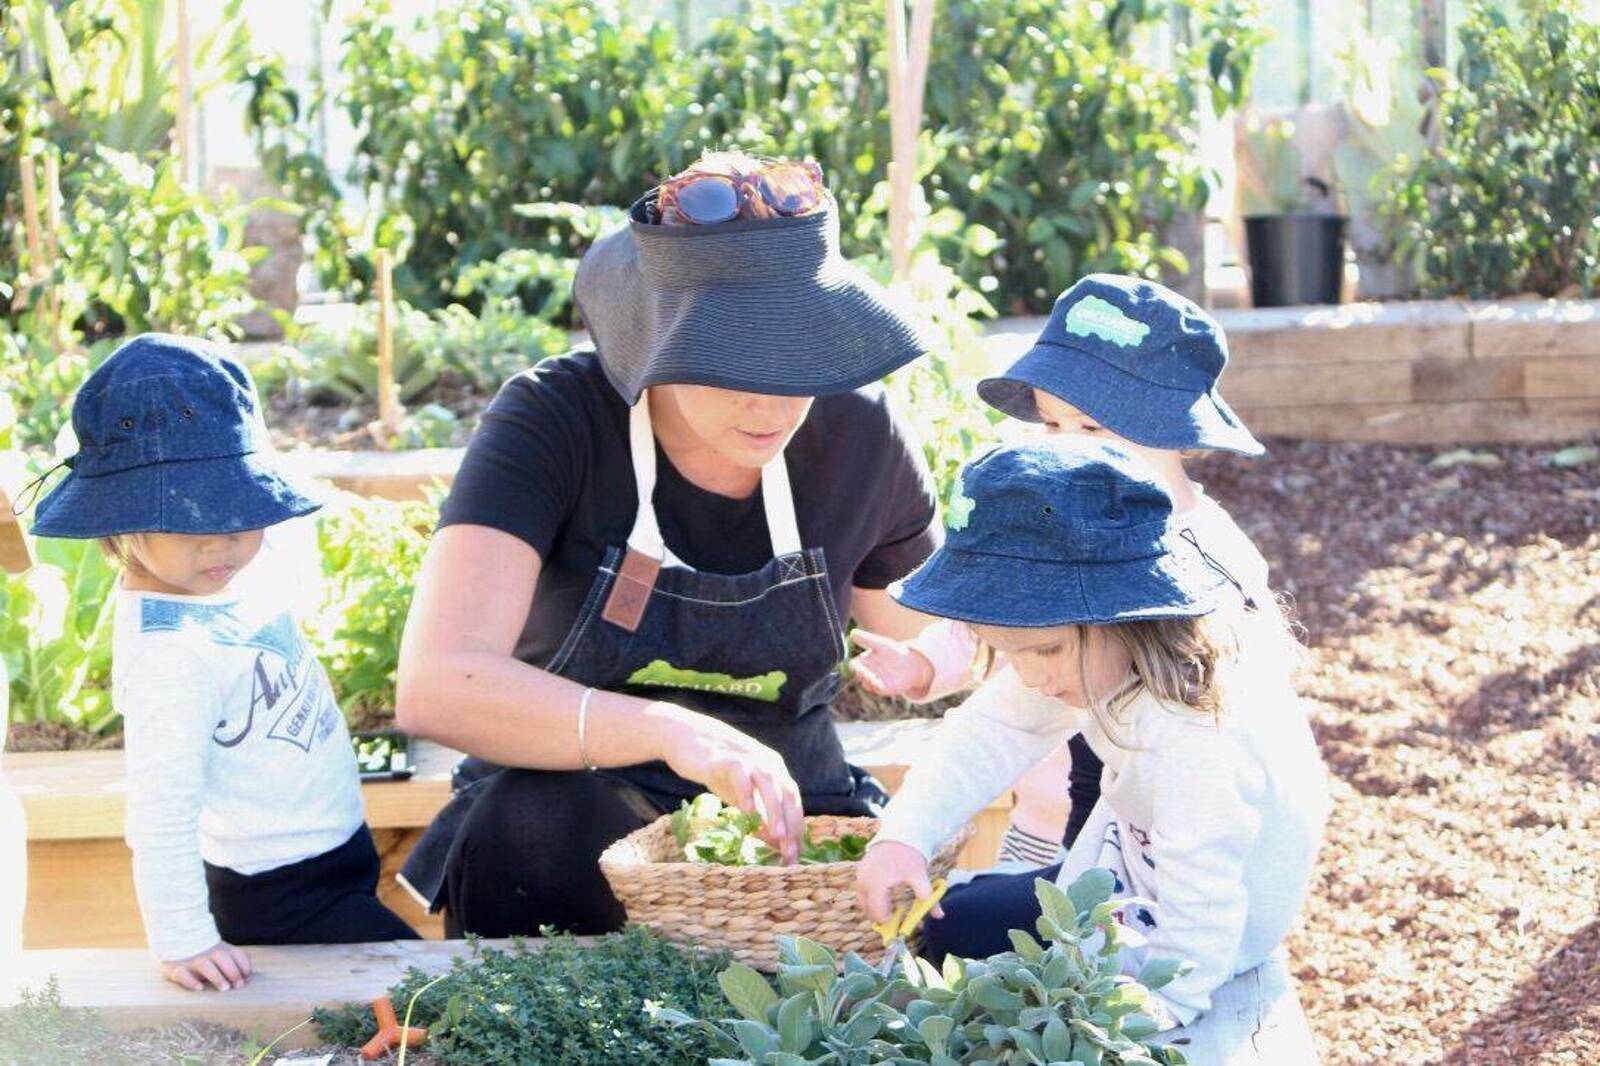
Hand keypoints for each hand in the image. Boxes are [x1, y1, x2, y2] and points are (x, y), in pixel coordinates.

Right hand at [162, 941, 252, 991]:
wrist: (175, 945)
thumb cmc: (206, 958)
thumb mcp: (222, 956)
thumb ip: (235, 963)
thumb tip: (247, 978)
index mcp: (221, 949)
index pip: (236, 954)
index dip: (244, 964)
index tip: (247, 977)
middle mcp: (207, 953)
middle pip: (222, 957)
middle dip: (232, 971)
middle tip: (238, 985)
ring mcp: (191, 960)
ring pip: (204, 965)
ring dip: (216, 976)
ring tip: (224, 988)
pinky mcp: (175, 969)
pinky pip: (181, 974)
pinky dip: (190, 981)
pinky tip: (199, 988)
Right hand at [657, 707, 804, 864]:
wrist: (687, 739)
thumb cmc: (717, 770)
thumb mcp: (741, 797)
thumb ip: (759, 816)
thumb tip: (776, 844)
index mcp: (776, 771)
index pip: (792, 802)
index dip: (795, 828)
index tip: (794, 857)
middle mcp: (768, 763)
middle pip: (787, 794)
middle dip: (791, 824)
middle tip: (790, 853)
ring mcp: (750, 758)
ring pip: (770, 784)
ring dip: (775, 811)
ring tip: (778, 836)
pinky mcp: (729, 758)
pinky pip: (742, 776)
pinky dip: (747, 794)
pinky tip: (746, 813)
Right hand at [849, 629, 934, 699]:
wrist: (910, 662)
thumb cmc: (894, 651)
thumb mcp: (881, 644)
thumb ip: (866, 639)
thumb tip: (852, 632)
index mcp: (864, 661)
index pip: (853, 665)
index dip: (854, 666)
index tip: (857, 665)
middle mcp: (868, 672)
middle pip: (858, 675)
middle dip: (861, 674)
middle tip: (865, 672)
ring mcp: (875, 681)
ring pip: (866, 684)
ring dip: (868, 681)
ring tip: (871, 678)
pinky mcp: (884, 688)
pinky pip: (877, 690)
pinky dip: (876, 687)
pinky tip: (877, 683)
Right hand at [855, 840, 943, 923]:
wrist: (899, 834)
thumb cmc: (910, 857)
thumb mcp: (920, 877)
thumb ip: (928, 898)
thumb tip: (940, 916)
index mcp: (878, 885)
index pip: (878, 913)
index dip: (888, 922)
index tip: (898, 923)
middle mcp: (865, 881)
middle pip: (868, 910)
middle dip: (879, 917)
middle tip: (893, 919)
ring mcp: (860, 876)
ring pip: (862, 902)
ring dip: (873, 908)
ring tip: (888, 909)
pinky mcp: (859, 871)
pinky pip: (861, 891)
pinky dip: (870, 897)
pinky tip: (884, 896)